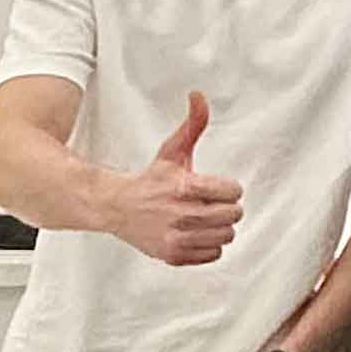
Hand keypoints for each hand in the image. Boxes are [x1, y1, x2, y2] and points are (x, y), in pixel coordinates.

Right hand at [109, 92, 243, 266]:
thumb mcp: (173, 150)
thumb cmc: (150, 180)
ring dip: (219, 227)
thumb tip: (199, 96)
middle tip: (210, 202)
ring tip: (202, 217)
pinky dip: (208, 245)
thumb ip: (193, 124)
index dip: (228, 188)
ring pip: (226, 236)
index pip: (234, 192)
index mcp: (184, 188)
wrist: (116, 208)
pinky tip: (194, 232)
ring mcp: (177, 239)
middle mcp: (181, 216)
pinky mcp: (174, 256)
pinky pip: (213, 254)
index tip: (216, 187)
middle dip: (225, 207)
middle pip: (233, 215)